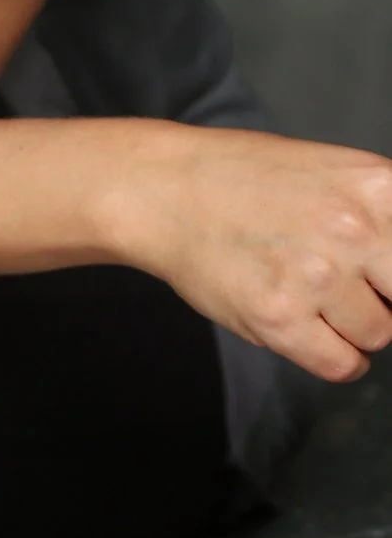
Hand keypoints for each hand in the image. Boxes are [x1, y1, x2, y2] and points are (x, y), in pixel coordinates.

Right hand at [117, 126, 391, 380]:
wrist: (166, 189)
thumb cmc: (247, 178)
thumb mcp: (334, 172)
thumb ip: (383, 214)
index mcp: (376, 185)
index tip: (380, 280)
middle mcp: (355, 230)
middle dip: (384, 295)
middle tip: (352, 283)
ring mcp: (317, 276)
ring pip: (379, 334)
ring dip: (354, 325)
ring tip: (315, 297)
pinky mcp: (280, 319)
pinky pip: (343, 365)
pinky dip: (335, 357)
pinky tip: (311, 330)